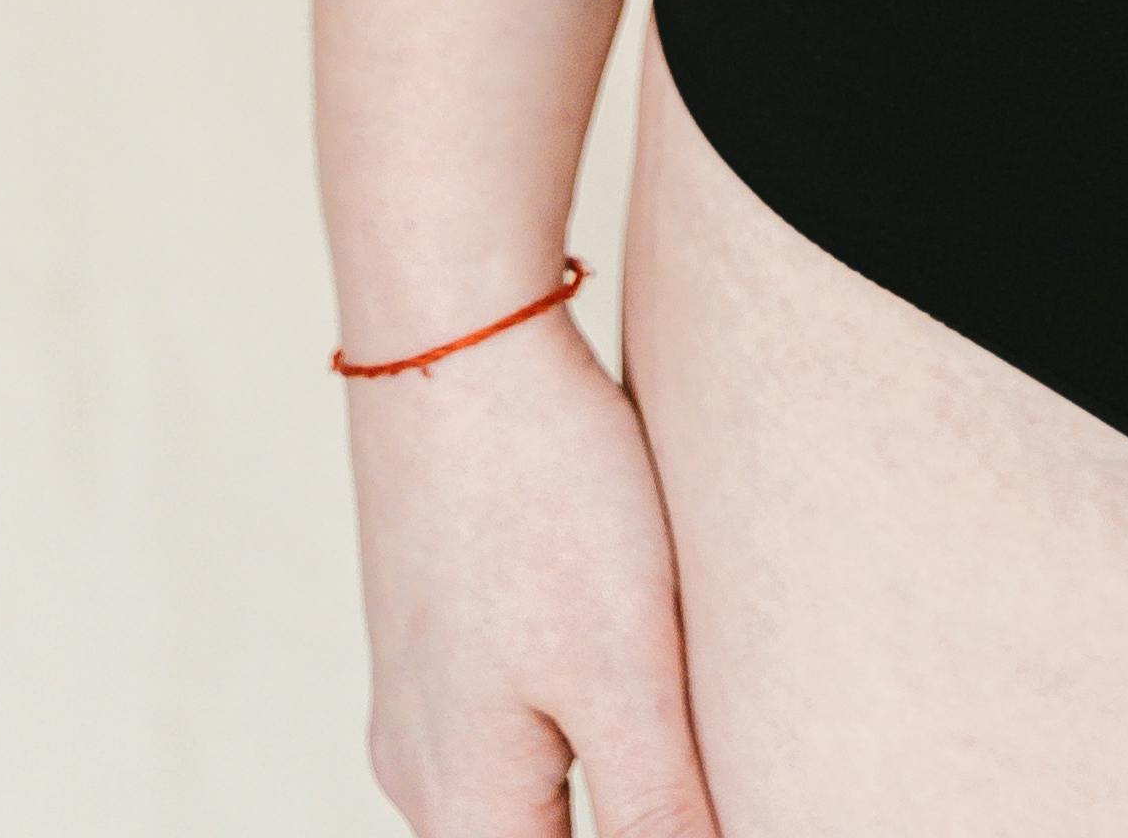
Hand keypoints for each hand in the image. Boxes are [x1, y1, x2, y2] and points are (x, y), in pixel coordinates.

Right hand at [346, 312, 716, 837]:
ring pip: (521, 791)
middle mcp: (421, 771)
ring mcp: (419, 695)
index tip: (706, 802)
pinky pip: (507, 720)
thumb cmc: (544, 496)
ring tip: (680, 720)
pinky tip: (631, 665)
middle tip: (707, 768)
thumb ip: (659, 811)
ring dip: (602, 779)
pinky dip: (573, 723)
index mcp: (464, 808)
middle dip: (629, 814)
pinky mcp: (436, 626)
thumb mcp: (626, 674)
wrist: (456, 337)